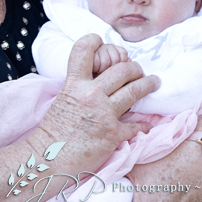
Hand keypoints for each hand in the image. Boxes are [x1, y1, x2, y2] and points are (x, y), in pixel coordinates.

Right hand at [37, 34, 158, 171]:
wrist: (47, 160)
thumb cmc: (52, 132)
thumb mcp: (62, 100)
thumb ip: (80, 87)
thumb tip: (98, 79)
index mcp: (74, 85)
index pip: (84, 50)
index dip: (93, 40)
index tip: (101, 41)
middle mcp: (90, 95)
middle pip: (122, 70)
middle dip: (134, 68)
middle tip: (139, 70)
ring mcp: (104, 114)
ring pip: (135, 91)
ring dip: (147, 84)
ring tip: (154, 82)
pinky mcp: (113, 134)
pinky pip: (136, 125)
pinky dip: (143, 124)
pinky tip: (145, 124)